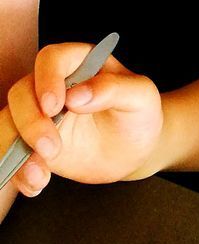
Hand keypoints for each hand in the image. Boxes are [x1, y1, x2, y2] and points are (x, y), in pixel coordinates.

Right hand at [2, 42, 162, 195]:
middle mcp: (54, 85)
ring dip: (16, 150)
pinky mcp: (33, 142)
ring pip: (9, 122)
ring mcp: (40, 114)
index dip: (47, 79)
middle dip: (30, 122)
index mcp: (81, 63)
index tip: (55, 106)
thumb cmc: (139, 115)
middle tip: (52, 148)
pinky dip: (18, 172)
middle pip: (22, 92)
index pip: (52, 58)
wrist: (134, 150)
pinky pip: (12, 153)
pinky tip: (37, 184)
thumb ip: (114, 89)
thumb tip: (79, 94)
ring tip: (41, 175)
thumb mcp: (141, 97)